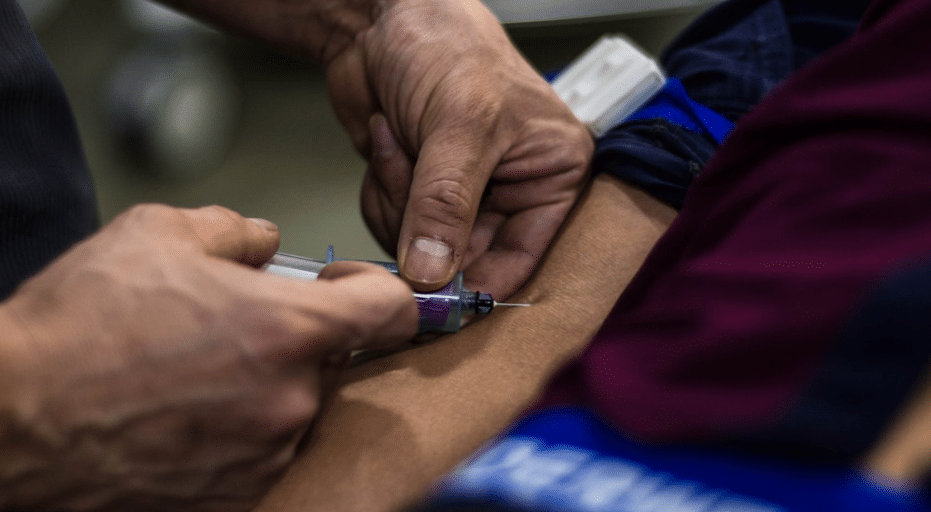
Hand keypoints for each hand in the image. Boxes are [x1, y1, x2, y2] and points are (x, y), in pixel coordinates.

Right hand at [0, 204, 415, 511]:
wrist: (11, 416)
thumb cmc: (81, 325)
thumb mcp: (158, 233)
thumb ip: (234, 229)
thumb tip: (265, 239)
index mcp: (291, 329)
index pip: (392, 311)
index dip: (376, 289)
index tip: (344, 285)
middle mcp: (290, 401)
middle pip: (335, 361)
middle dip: (298, 338)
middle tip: (233, 326)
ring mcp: (264, 455)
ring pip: (293, 409)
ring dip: (263, 387)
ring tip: (192, 373)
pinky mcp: (235, 497)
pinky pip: (259, 452)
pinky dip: (236, 432)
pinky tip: (182, 413)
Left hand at [325, 0, 592, 298]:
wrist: (378, 14)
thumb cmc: (445, 43)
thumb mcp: (460, 125)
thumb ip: (446, 204)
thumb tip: (433, 274)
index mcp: (552, 172)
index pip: (522, 258)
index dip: (477, 285)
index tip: (437, 302)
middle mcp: (511, 189)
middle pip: (464, 260)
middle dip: (425, 229)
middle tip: (411, 184)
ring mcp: (460, 193)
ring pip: (421, 248)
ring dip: (398, 201)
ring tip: (403, 140)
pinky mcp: (418, 189)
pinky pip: (392, 226)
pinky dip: (381, 190)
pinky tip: (388, 140)